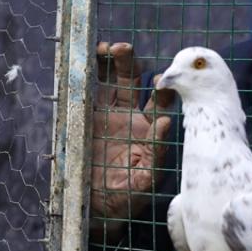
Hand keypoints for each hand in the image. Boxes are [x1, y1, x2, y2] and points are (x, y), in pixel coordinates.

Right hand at [90, 42, 174, 237]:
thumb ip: (150, 164)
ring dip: (116, 60)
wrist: (91, 202)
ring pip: (116, 78)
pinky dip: (93, 68)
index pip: (159, 109)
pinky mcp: (88, 110)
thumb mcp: (137, 187)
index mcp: (148, 133)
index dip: (162, 99)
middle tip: (126, 51)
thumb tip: (163, 133)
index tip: (160, 87)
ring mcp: (110, 111)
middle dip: (133, 65)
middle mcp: (132, 116)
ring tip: (110, 48)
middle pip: (139, 84)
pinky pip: (91, 84)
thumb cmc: (121, 197)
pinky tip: (91, 55)